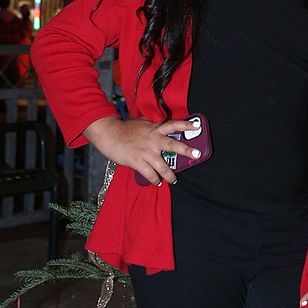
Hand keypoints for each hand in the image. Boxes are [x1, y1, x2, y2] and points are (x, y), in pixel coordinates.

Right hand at [82, 115, 201, 185]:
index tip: (196, 126)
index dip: (185, 124)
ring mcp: (146, 152)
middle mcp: (153, 139)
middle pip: (172, 145)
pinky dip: (154, 179)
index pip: (173, 124)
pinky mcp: (137, 162)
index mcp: (154, 129)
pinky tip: (157, 182)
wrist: (110, 134)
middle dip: (186, 150)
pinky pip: (150, 174)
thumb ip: (154, 127)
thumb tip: (163, 128)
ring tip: (174, 180)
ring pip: (163, 166)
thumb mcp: (143, 125)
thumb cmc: (126, 130)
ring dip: (170, 175)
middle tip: (197, 154)